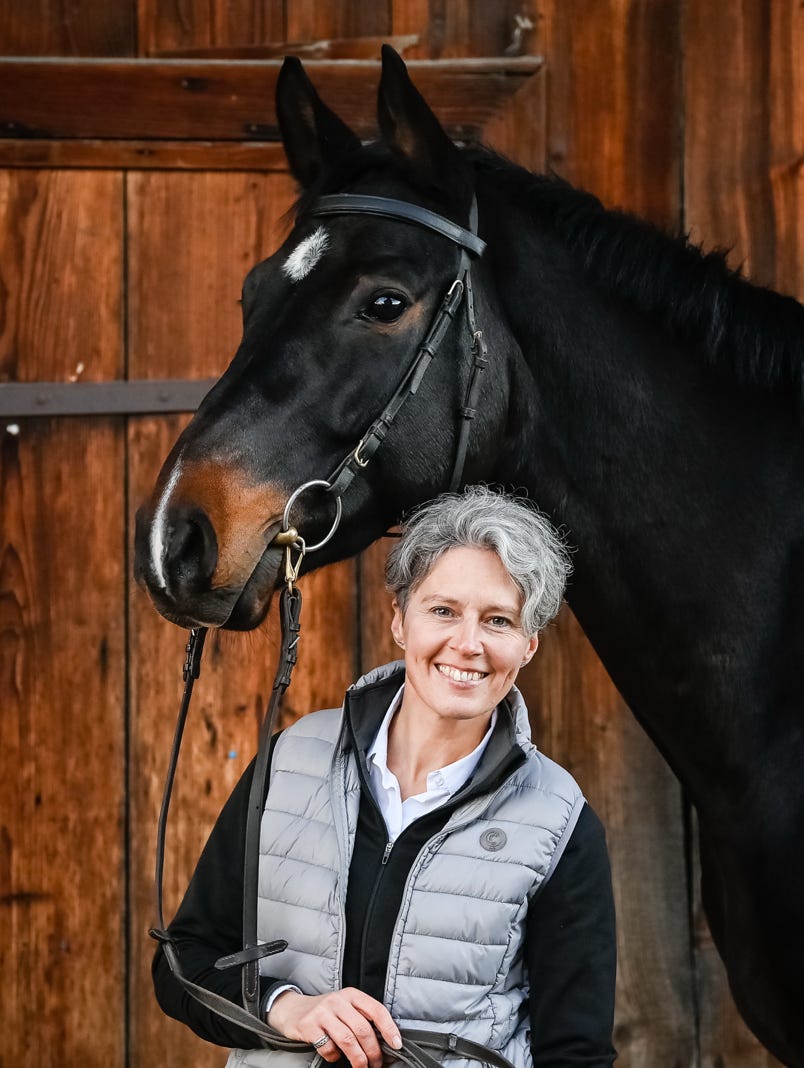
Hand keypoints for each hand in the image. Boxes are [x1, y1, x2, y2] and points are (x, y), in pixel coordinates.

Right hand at [267, 987, 401, 1067]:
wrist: (292, 1009)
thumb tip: (385, 1042)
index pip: (376, 1009)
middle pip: (363, 1028)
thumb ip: (362, 1018)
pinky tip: (334, 1056)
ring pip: (347, 1040)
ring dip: (358, 1059)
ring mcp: (322, 1013)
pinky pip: (328, 1047)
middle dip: (373, 1051)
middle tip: (376, 1064)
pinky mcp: (309, 1026)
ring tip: (362, 1067)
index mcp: (351, 995)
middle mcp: (337, 1001)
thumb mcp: (345, 1007)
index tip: (396, 1044)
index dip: (389, 1028)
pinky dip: (334, 1057)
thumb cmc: (326, 1012)